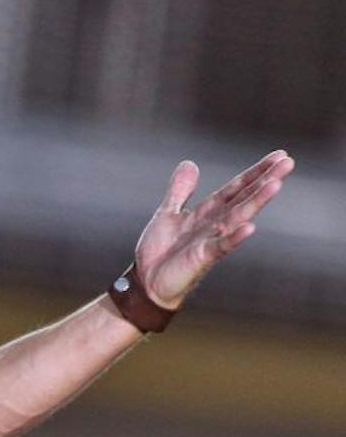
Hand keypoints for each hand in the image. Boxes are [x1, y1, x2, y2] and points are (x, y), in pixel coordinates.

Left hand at [133, 149, 294, 309]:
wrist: (147, 281)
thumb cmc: (160, 251)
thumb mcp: (167, 213)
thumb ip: (179, 190)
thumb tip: (190, 163)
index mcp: (208, 212)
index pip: (236, 188)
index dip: (255, 172)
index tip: (279, 155)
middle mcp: (215, 224)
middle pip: (244, 198)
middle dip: (264, 181)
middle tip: (288, 162)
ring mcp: (211, 240)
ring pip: (238, 218)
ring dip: (257, 201)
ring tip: (276, 184)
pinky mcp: (202, 258)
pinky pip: (221, 246)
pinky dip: (234, 237)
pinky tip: (250, 227)